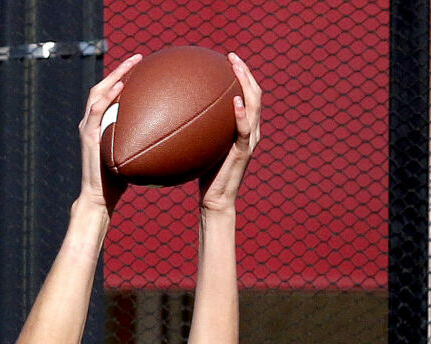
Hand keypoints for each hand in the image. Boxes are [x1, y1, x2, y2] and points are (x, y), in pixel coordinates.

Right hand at [77, 55, 140, 213]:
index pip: (111, 94)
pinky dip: (107, 97)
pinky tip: (120, 87)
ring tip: (131, 66)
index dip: (124, 77)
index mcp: (101, 124)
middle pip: (104, 86)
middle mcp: (92, 121)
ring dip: (114, 76)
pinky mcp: (88, 136)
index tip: (143, 66)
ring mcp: (88, 127)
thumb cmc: (118, 181)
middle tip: (139, 58)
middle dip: (120, 69)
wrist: (100, 197)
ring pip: (98, 92)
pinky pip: (96, 111)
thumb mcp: (133, 156)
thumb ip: (143, 142)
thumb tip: (170, 138)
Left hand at [198, 54, 261, 214]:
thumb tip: (175, 110)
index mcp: (243, 127)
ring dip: (246, 84)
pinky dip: (240, 113)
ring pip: (254, 106)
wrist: (215, 200)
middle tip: (232, 57)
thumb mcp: (201, 145)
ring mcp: (249, 141)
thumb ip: (198, 128)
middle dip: (245, 73)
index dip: (242, 75)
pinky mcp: (244, 152)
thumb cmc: (204, 174)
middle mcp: (251, 131)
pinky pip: (244, 129)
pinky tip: (233, 100)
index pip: (247, 95)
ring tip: (236, 69)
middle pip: (255, 94)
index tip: (228, 59)